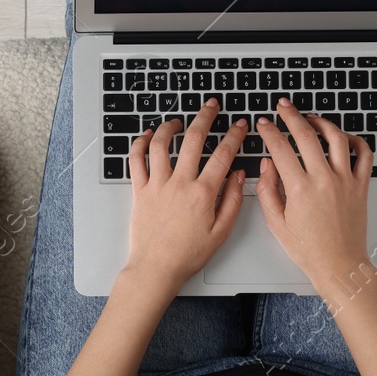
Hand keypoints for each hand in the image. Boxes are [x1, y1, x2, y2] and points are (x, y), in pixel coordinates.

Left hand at [118, 99, 247, 294]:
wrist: (156, 268)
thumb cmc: (187, 255)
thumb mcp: (221, 231)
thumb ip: (232, 201)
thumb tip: (239, 176)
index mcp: (203, 193)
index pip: (223, 155)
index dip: (234, 136)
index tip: (240, 125)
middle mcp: (180, 184)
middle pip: (194, 140)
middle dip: (205, 117)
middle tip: (211, 106)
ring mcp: (157, 185)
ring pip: (162, 144)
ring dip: (171, 127)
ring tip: (178, 121)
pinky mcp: (139, 191)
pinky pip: (136, 160)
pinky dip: (140, 144)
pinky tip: (147, 135)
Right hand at [253, 99, 375, 294]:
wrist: (339, 264)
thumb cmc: (308, 249)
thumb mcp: (276, 223)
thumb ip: (268, 190)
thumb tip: (267, 165)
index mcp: (300, 189)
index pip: (280, 148)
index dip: (269, 132)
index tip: (263, 124)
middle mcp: (324, 180)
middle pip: (306, 135)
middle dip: (291, 116)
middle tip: (283, 107)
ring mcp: (346, 180)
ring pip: (336, 138)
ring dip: (321, 122)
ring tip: (311, 118)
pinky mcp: (361, 185)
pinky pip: (363, 154)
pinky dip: (355, 140)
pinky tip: (343, 137)